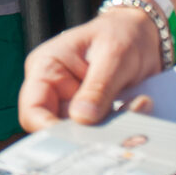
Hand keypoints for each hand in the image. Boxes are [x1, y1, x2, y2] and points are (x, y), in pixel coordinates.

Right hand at [18, 7, 163, 130]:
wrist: (142, 34)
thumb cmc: (122, 34)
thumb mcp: (113, 55)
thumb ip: (97, 87)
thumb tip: (82, 120)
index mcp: (46, 68)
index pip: (33, 109)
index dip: (47, 129)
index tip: (77, 141)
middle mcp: (54, 89)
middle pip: (56, 128)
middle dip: (87, 133)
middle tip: (116, 130)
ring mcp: (74, 103)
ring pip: (83, 134)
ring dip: (110, 129)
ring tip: (137, 106)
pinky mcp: (93, 114)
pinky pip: (103, 132)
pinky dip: (122, 126)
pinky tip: (140, 105)